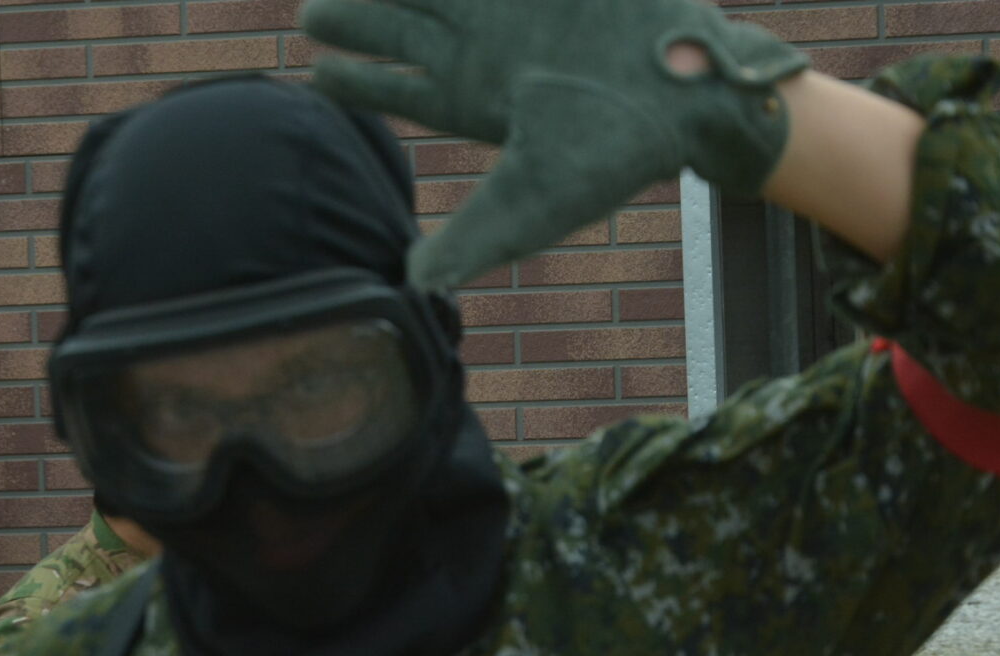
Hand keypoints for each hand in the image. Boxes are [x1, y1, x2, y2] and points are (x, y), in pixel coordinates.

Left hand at [304, 0, 806, 289]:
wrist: (687, 92)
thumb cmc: (610, 153)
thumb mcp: (529, 203)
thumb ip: (469, 238)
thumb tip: (410, 283)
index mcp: (477, 103)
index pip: (403, 91)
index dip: (358, 83)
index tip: (317, 77)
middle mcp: (488, 53)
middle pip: (405, 31)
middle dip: (357, 19)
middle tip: (311, 12)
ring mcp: (513, 9)